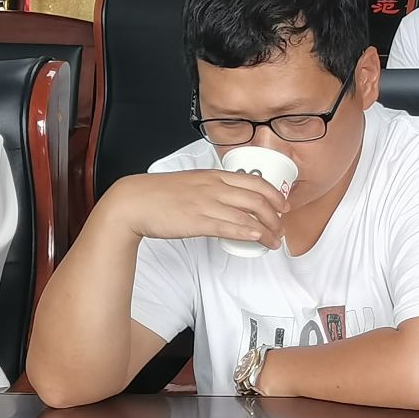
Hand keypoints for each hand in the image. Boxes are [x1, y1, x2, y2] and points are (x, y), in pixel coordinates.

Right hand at [103, 169, 286, 249]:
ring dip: (267, 230)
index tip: (284, 206)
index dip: (275, 196)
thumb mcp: (193, 182)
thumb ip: (214, 187)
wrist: (134, 201)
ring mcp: (207, 203)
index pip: (256, 183)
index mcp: (215, 175)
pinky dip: (249, 232)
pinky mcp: (198, 221)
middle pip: (259, 200)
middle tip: (281, 229)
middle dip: (276, 217)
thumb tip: (231, 200)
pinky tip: (258, 238)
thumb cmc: (161, 194)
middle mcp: (215, 187)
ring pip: (249, 216)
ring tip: (273, 242)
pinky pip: (230, 227)